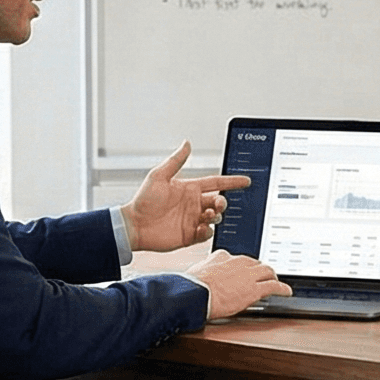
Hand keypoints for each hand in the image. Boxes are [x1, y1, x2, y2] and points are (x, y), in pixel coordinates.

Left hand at [121, 141, 249, 252]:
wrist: (134, 225)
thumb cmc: (143, 200)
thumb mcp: (159, 176)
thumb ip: (175, 161)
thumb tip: (186, 143)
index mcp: (189, 189)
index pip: (215, 183)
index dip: (231, 182)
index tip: (245, 181)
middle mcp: (193, 204)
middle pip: (218, 201)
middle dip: (223, 202)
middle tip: (219, 204)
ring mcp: (192, 220)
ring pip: (215, 218)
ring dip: (216, 216)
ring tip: (208, 215)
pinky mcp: (189, 236)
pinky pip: (206, 234)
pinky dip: (207, 231)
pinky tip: (200, 228)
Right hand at [183, 251, 288, 319]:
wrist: (193, 294)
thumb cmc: (190, 286)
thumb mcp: (196, 272)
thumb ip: (204, 271)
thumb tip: (200, 276)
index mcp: (222, 257)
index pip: (238, 259)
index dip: (244, 266)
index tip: (245, 271)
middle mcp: (238, 262)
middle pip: (256, 263)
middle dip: (261, 270)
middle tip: (263, 276)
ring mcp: (248, 275)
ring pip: (268, 271)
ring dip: (273, 277)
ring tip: (276, 282)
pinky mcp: (254, 289)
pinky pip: (274, 286)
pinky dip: (283, 289)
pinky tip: (286, 292)